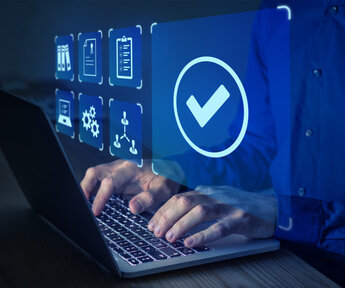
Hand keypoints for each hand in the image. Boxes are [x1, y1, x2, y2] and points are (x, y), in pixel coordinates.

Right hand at [80, 160, 179, 215]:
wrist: (171, 169)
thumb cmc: (167, 177)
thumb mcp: (163, 190)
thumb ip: (149, 198)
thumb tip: (132, 207)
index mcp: (130, 170)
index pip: (109, 182)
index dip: (100, 197)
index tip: (95, 211)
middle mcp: (120, 168)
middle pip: (94, 173)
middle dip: (85, 188)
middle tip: (82, 206)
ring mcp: (117, 171)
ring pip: (95, 175)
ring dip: (87, 188)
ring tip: (86, 206)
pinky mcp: (117, 177)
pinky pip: (100, 180)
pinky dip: (94, 190)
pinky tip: (94, 202)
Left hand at [148, 189, 276, 247]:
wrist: (273, 207)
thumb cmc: (241, 205)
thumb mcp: (218, 199)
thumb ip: (200, 202)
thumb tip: (176, 213)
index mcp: (208, 191)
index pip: (179, 198)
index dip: (164, 210)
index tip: (152, 223)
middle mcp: (216, 195)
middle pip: (186, 202)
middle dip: (167, 217)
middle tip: (156, 232)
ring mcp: (229, 206)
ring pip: (200, 212)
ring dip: (182, 225)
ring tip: (170, 238)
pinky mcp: (241, 219)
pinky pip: (220, 227)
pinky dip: (204, 235)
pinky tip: (192, 243)